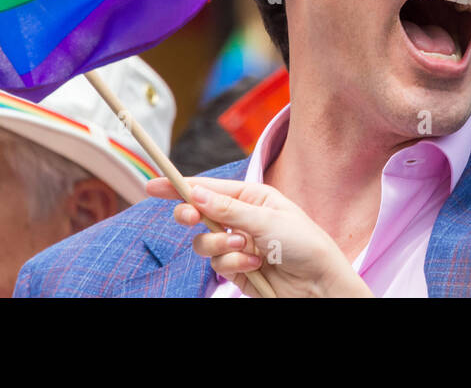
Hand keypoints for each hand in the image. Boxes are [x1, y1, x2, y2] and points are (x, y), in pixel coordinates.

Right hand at [146, 176, 372, 297]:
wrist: (318, 283)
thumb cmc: (303, 243)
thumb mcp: (266, 220)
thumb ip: (228, 210)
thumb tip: (195, 193)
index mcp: (251, 197)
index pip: (209, 188)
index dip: (179, 186)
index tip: (152, 185)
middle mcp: (241, 218)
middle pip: (199, 213)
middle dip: (192, 216)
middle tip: (189, 218)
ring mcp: (237, 244)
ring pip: (204, 242)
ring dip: (220, 245)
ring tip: (246, 247)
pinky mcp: (237, 267)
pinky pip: (217, 263)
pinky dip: (233, 263)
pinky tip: (255, 264)